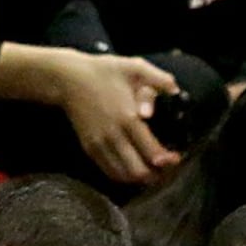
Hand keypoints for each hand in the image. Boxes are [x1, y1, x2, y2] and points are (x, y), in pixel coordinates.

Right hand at [55, 52, 182, 184]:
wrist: (69, 79)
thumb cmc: (105, 72)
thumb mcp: (135, 67)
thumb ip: (159, 78)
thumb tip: (176, 91)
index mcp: (128, 118)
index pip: (152, 153)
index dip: (168, 161)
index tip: (176, 158)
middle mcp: (113, 136)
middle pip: (139, 172)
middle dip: (158, 174)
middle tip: (167, 168)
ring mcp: (100, 144)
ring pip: (124, 176)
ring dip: (142, 178)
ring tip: (153, 170)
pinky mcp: (90, 148)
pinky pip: (110, 172)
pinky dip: (125, 176)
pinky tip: (135, 170)